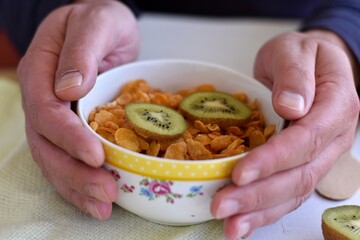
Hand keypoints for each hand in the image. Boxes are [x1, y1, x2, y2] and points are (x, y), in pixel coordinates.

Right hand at [17, 0, 138, 219]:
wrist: (106, 26)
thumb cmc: (102, 20)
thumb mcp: (98, 23)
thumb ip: (82, 51)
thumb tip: (69, 88)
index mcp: (41, 70)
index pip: (47, 111)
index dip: (68, 137)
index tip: (96, 156)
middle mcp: (42, 97)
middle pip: (47, 144)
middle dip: (74, 172)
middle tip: (106, 193)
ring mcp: (55, 116)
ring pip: (55, 158)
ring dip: (77, 186)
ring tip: (103, 206)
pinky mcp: (71, 128)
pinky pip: (68, 159)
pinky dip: (80, 182)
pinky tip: (96, 200)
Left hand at [210, 30, 359, 238]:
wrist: (310, 65)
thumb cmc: (301, 55)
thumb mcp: (294, 50)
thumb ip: (294, 75)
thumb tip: (291, 106)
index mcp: (336, 106)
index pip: (307, 139)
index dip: (274, 159)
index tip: (240, 172)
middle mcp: (333, 138)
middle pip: (299, 174)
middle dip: (259, 194)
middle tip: (222, 205)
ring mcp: (320, 156)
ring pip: (294, 191)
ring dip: (260, 211)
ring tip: (230, 226)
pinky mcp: (303, 164)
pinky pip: (288, 193)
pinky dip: (265, 210)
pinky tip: (243, 222)